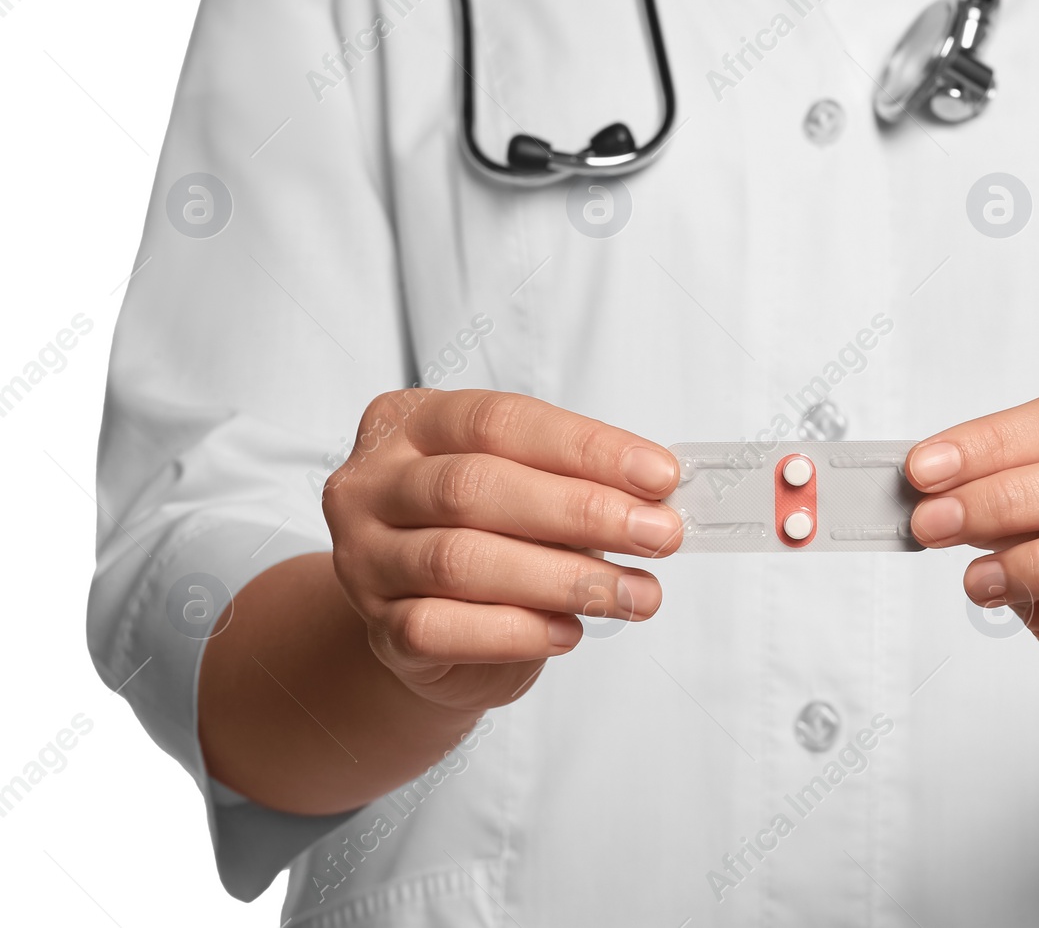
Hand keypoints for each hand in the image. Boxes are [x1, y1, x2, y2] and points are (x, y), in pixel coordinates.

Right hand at [323, 389, 681, 713]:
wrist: (429, 624)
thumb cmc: (492, 535)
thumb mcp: (529, 491)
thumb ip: (577, 485)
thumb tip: (657, 502)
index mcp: (411, 422)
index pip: (500, 421)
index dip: (586, 447)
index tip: (661, 476)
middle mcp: (372, 484)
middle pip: (475, 487)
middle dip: (582, 511)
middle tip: (659, 535)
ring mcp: (363, 558)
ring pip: (459, 561)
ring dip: (563, 579)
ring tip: (633, 594)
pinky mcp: (376, 630)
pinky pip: (439, 630)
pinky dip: (516, 631)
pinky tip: (569, 632)